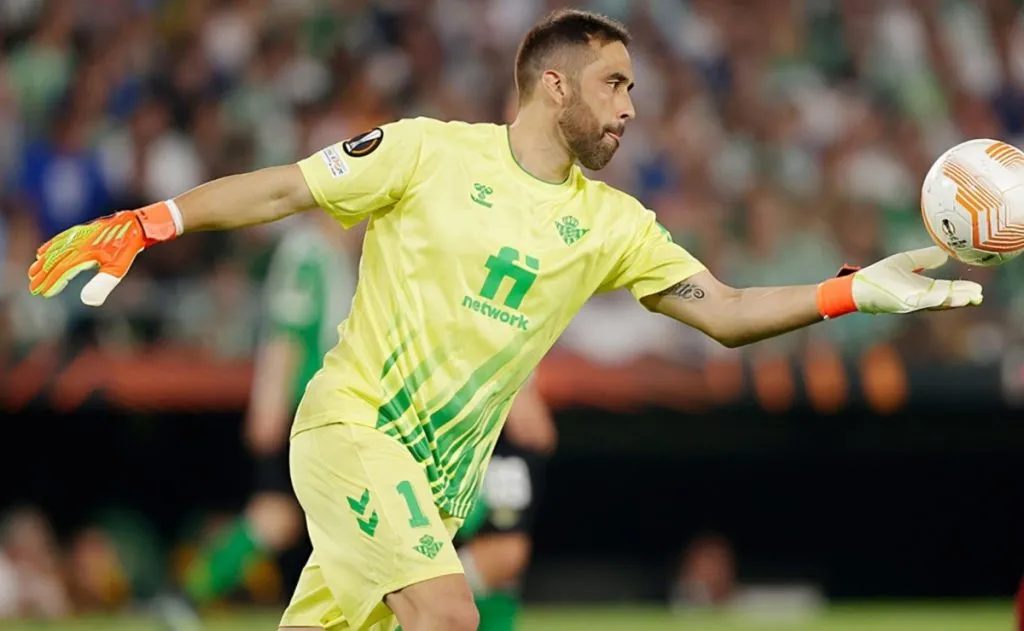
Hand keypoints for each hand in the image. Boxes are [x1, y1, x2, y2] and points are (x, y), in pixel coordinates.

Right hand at [28, 202, 178, 305]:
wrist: (135, 225)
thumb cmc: (126, 248)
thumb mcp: (117, 269)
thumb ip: (102, 284)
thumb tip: (87, 301)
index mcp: (82, 254)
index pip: (62, 271)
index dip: (51, 283)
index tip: (43, 293)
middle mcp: (76, 244)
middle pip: (54, 261)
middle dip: (43, 276)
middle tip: (33, 288)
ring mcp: (78, 236)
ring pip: (54, 250)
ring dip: (43, 262)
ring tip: (33, 272)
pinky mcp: (82, 231)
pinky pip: (60, 239)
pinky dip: (49, 246)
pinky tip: (42, 251)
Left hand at [819, 246, 982, 316]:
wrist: (857, 286)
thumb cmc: (879, 276)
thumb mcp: (906, 263)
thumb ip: (924, 258)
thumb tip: (945, 254)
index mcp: (921, 290)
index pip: (945, 291)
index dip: (961, 291)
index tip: (977, 289)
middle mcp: (919, 299)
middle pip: (946, 299)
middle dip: (962, 298)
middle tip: (979, 295)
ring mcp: (912, 302)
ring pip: (938, 302)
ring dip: (955, 300)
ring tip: (972, 297)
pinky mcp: (903, 302)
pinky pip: (923, 301)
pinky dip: (937, 299)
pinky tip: (949, 295)